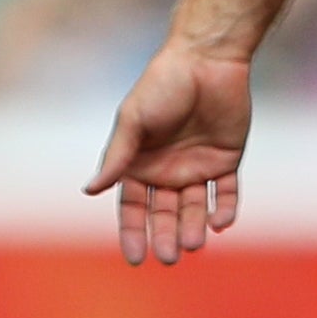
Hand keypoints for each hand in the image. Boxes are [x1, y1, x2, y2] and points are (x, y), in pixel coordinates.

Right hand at [89, 36, 254, 264]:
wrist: (207, 59)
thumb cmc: (162, 85)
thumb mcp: (133, 120)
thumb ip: (117, 156)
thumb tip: (90, 190)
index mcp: (139, 163)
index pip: (133, 207)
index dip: (133, 232)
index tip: (135, 258)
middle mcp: (167, 170)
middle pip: (164, 213)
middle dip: (165, 236)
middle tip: (167, 257)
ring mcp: (198, 167)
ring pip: (195, 208)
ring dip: (193, 227)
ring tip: (193, 244)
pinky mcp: (227, 160)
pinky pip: (226, 192)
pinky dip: (224, 210)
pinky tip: (220, 223)